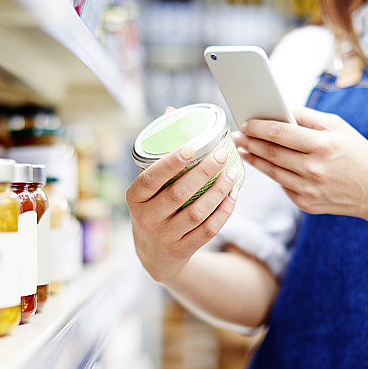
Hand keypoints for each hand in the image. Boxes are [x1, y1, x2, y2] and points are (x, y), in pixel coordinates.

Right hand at [126, 143, 238, 283]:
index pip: (150, 178)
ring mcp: (164, 236)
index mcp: (134, 198)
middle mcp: (146, 218)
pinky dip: (223, 212)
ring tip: (232, 173)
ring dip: (218, 192)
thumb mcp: (147, 187)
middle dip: (203, 173)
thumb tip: (171, 113)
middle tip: (221, 155)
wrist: (154, 255)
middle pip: (178, 194)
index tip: (192, 146)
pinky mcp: (181, 250)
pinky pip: (207, 230)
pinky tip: (233, 195)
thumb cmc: (153, 208)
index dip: (170, 163)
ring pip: (196, 213)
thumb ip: (159, 153)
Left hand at [234, 106, 367, 217]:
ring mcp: (309, 189)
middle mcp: (314, 169)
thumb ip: (309, 117)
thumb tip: (280, 110)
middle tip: (236, 135)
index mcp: (323, 145)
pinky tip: (262, 164)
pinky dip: (272, 173)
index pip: (281, 133)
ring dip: (254, 159)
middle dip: (250, 142)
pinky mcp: (306, 204)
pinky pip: (283, 186)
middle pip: (271, 153)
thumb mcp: (339, 127)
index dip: (259, 127)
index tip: (245, 122)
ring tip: (243, 149)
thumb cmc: (357, 153)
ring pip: (272, 172)